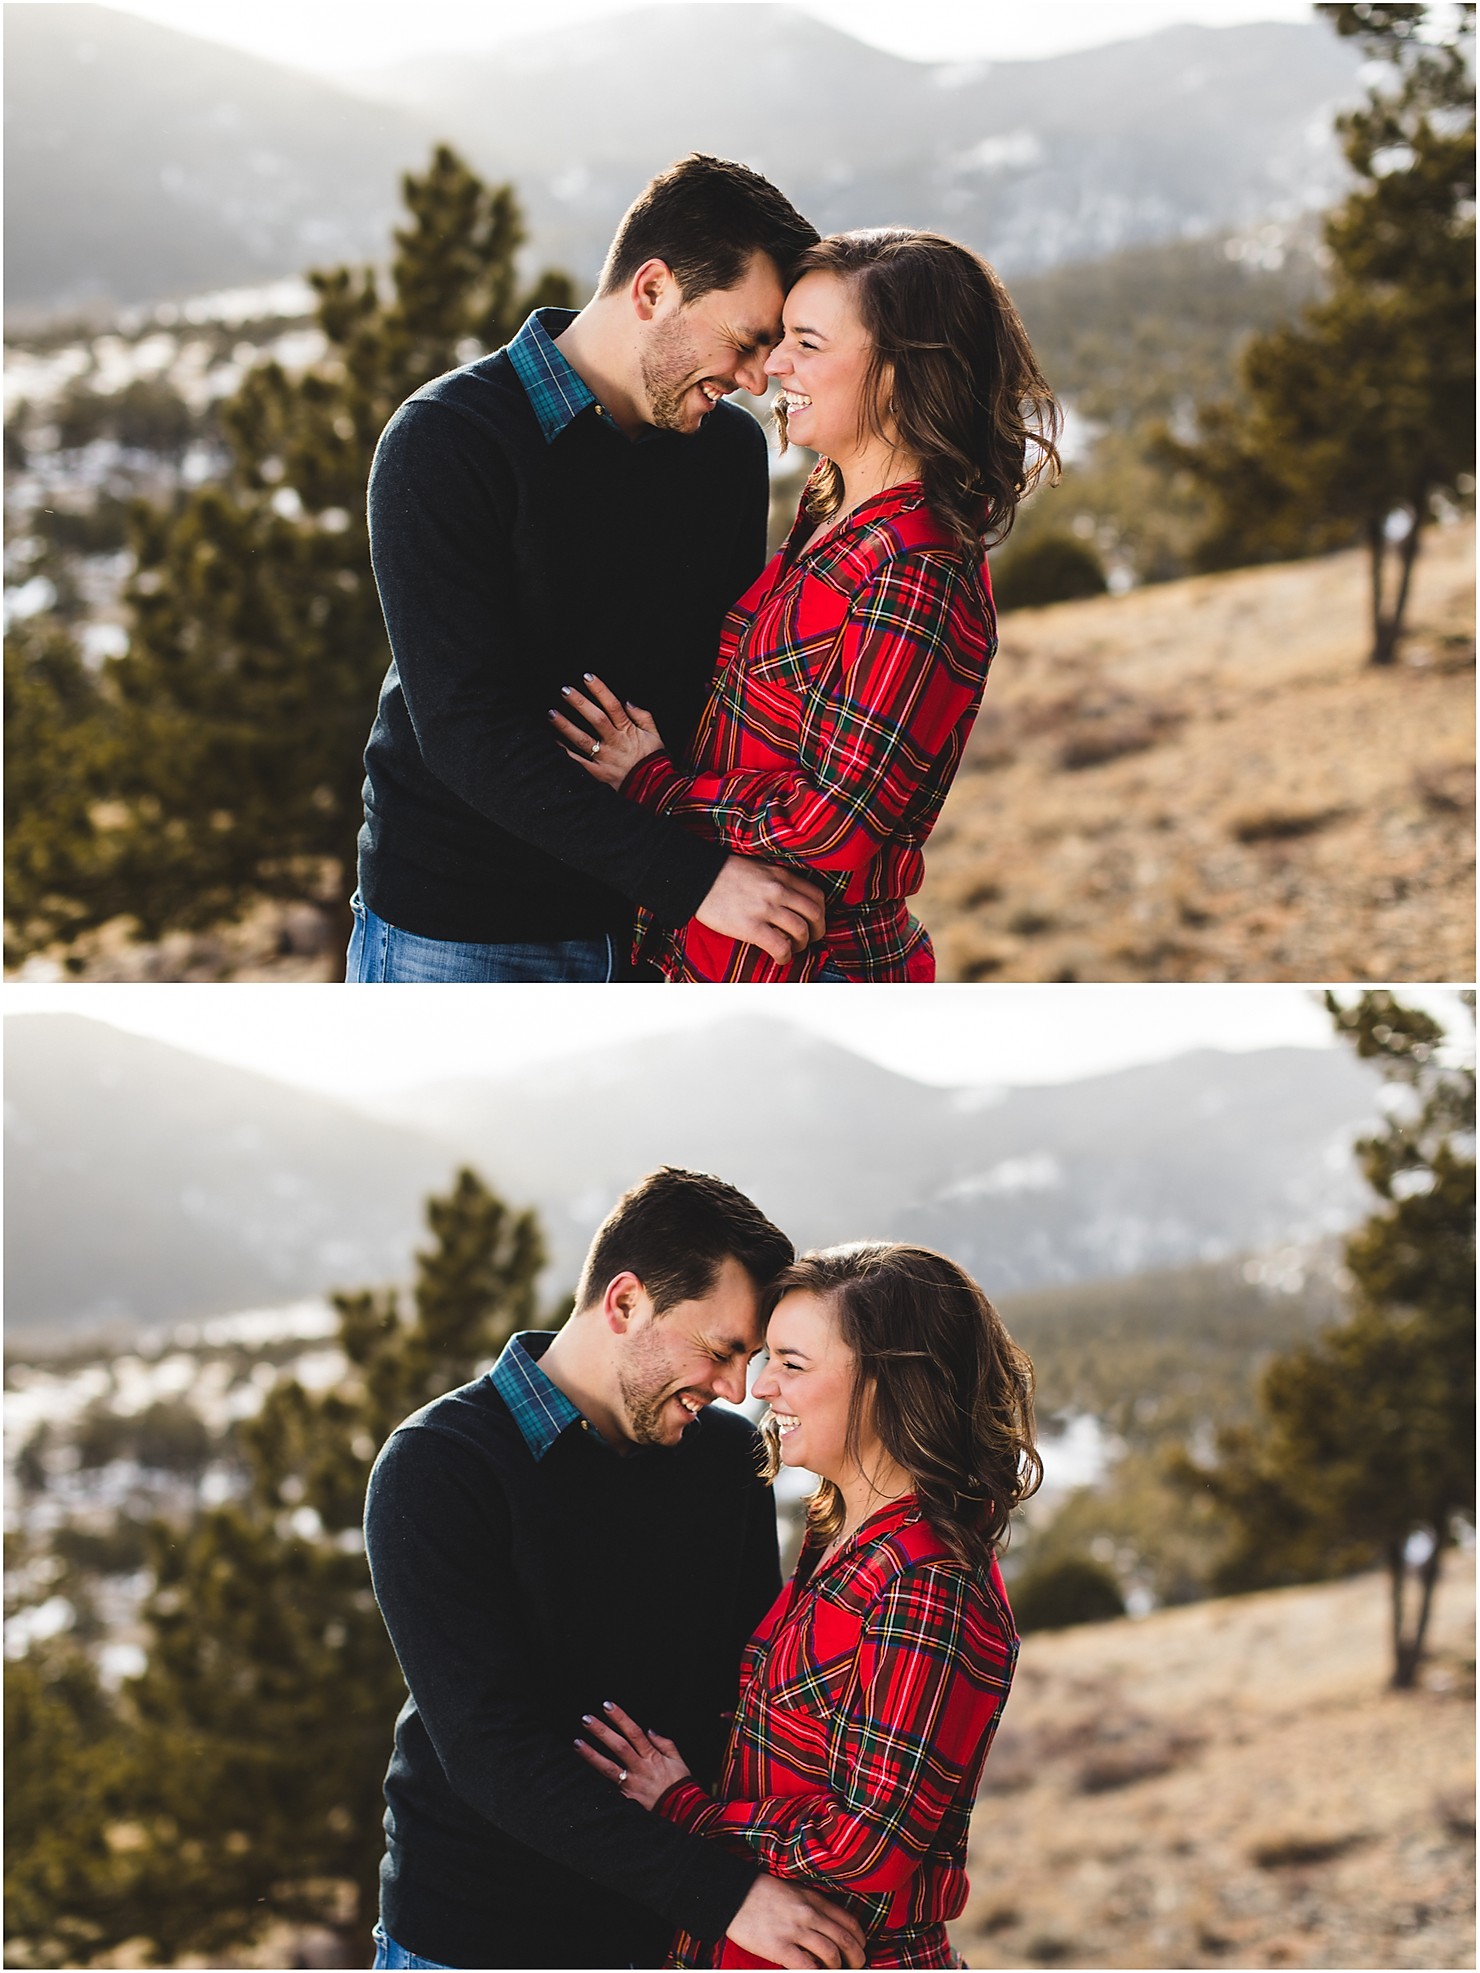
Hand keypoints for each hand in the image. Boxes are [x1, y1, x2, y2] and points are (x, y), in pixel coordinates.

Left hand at [550, 673, 662, 788]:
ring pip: (582, 740)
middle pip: (596, 719)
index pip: (613, 706)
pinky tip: (554, 741)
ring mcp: (605, 758)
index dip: (600, 690)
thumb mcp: (655, 735)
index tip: (587, 677)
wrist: (654, 788)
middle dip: (579, 704)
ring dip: (565, 726)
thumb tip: (628, 701)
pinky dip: (566, 751)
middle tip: (564, 690)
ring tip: (551, 713)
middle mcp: (615, 743)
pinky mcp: (598, 772)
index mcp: (628, 731)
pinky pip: (580, 761)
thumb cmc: (654, 759)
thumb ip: (643, 716)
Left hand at [574, 1699, 690, 1810]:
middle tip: (586, 1719)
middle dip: (601, 1732)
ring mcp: (631, 1784)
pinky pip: (610, 1785)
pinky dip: (598, 1776)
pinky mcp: (626, 1797)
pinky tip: (584, 1769)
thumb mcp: (678, 1759)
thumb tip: (649, 1729)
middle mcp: (640, 1769)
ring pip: (608, 1768)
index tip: (607, 1706)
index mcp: (653, 1756)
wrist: (682, 1812)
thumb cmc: (681, 1784)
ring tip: (576, 1743)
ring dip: (591, 1755)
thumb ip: (664, 1742)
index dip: (620, 1718)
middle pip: (618, 1747)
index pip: (634, 1732)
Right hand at [696, 856, 827, 964]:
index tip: (814, 922)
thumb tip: (791, 901)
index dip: (820, 914)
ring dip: (800, 945)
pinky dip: (785, 956)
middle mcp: (778, 891)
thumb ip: (778, 881)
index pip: (816, 896)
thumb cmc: (724, 874)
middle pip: (814, 915)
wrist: (696, 878)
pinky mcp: (751, 927)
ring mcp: (766, 909)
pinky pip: (780, 946)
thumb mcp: (759, 868)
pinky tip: (779, 957)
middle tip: (808, 939)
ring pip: (801, 932)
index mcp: (781, 876)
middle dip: (816, 932)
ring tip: (791, 948)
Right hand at [727, 1875, 866, 1970]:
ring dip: (839, 1968)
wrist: (733, 1894)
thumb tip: (830, 1928)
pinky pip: (808, 1967)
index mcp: (813, 1899)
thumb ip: (813, 1906)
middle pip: (844, 1939)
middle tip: (857, 1966)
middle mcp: (809, 1914)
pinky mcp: (780, 1947)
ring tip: (836, 1972)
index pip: (847, 1921)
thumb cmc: (762, 1893)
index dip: (859, 1938)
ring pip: (831, 1954)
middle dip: (856, 1957)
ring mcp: (795, 1931)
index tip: (861, 1947)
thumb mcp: (794, 1891)